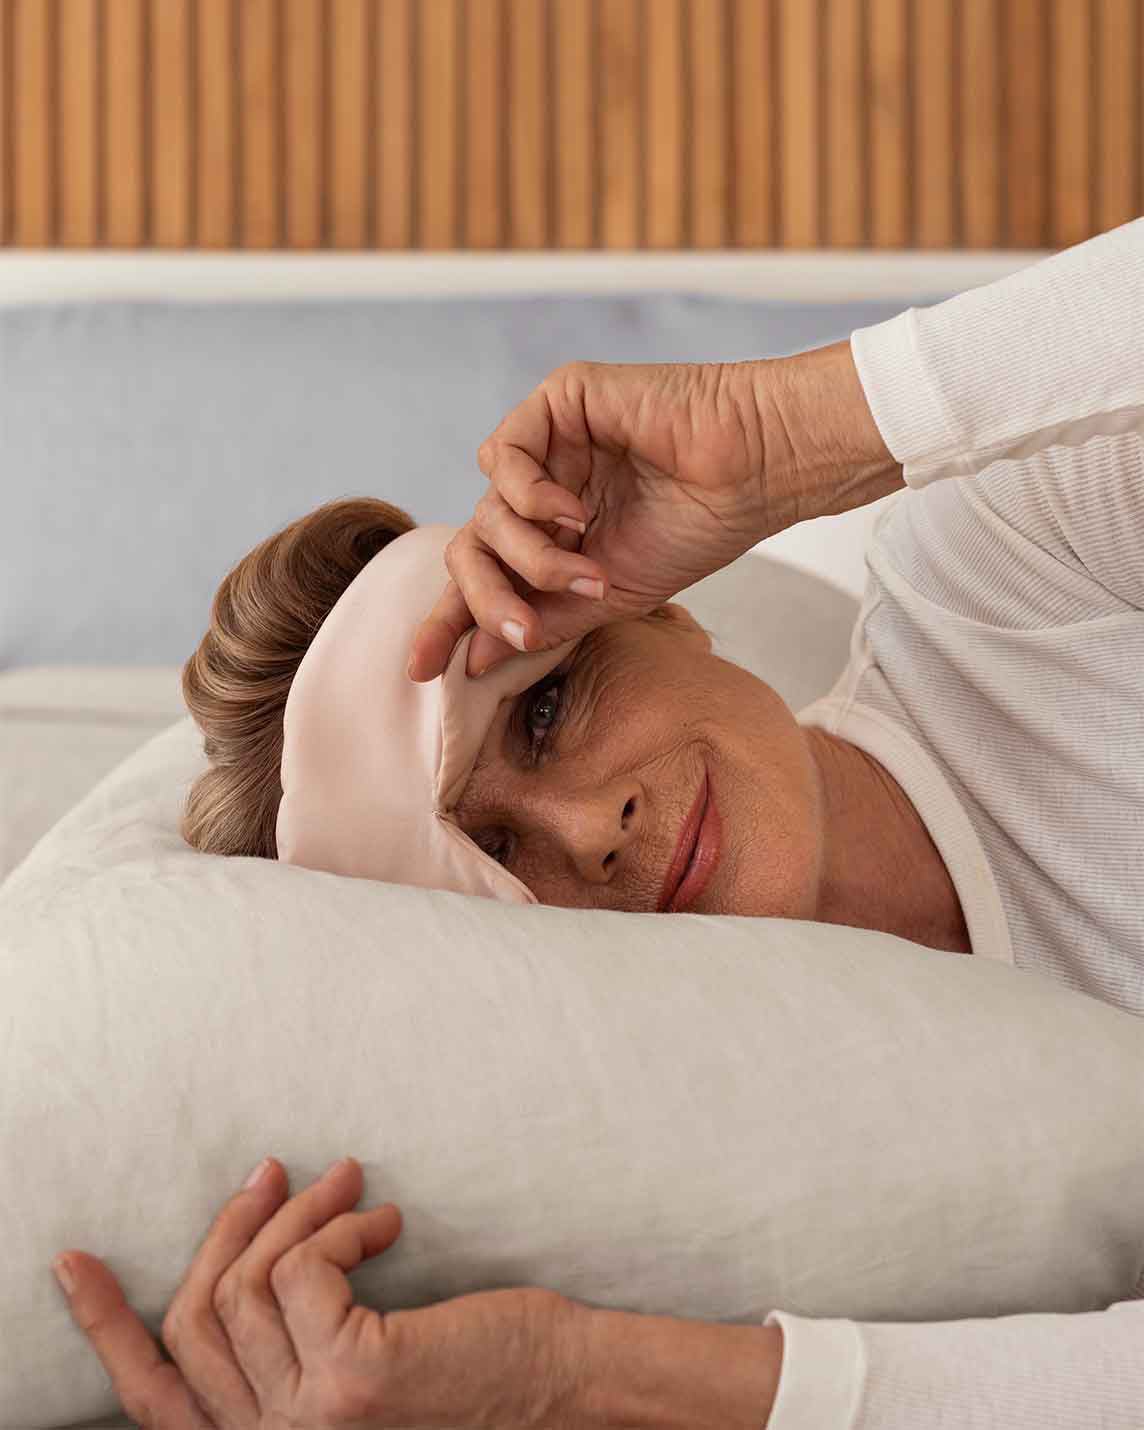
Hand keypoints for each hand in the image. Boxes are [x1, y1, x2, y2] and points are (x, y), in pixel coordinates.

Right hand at [53, 1155, 586, 1429]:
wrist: (556, 1391)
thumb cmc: (466, 1370)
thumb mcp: (352, 1365)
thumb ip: (292, 1342)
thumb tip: (250, 1248)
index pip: (154, 1400)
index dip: (106, 1327)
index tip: (75, 1261)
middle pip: (194, 1321)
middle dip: (227, 1229)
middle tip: (270, 1170)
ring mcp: (313, 1420)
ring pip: (250, 1283)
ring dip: (301, 1213)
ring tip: (352, 1185)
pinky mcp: (356, 1376)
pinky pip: (306, 1268)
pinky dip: (340, 1226)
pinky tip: (384, 1223)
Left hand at [407, 358, 798, 681]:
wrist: (751, 473)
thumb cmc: (696, 530)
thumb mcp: (610, 598)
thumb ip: (543, 621)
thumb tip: (472, 660)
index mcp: (558, 538)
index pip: (486, 579)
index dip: (448, 622)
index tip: (419, 671)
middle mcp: (545, 492)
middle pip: (471, 549)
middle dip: (481, 600)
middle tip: (517, 632)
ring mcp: (548, 447)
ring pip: (485, 512)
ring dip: (528, 557)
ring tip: (583, 570)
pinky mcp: (555, 402)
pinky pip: (502, 457)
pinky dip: (528, 496)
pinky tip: (573, 513)